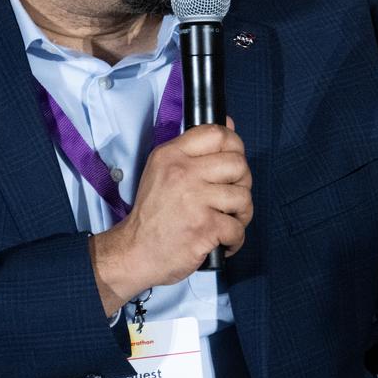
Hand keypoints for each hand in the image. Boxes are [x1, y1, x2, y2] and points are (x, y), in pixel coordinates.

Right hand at [90, 118, 252, 314]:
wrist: (134, 252)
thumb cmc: (152, 215)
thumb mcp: (163, 171)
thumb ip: (194, 150)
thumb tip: (228, 124)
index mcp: (171, 155)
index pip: (216, 133)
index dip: (235, 146)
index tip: (233, 163)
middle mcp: (182, 173)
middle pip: (237, 163)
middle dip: (242, 183)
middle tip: (230, 198)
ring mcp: (194, 200)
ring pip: (243, 196)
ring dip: (242, 214)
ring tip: (227, 221)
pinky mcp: (204, 227)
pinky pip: (238, 228)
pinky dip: (235, 239)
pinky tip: (221, 241)